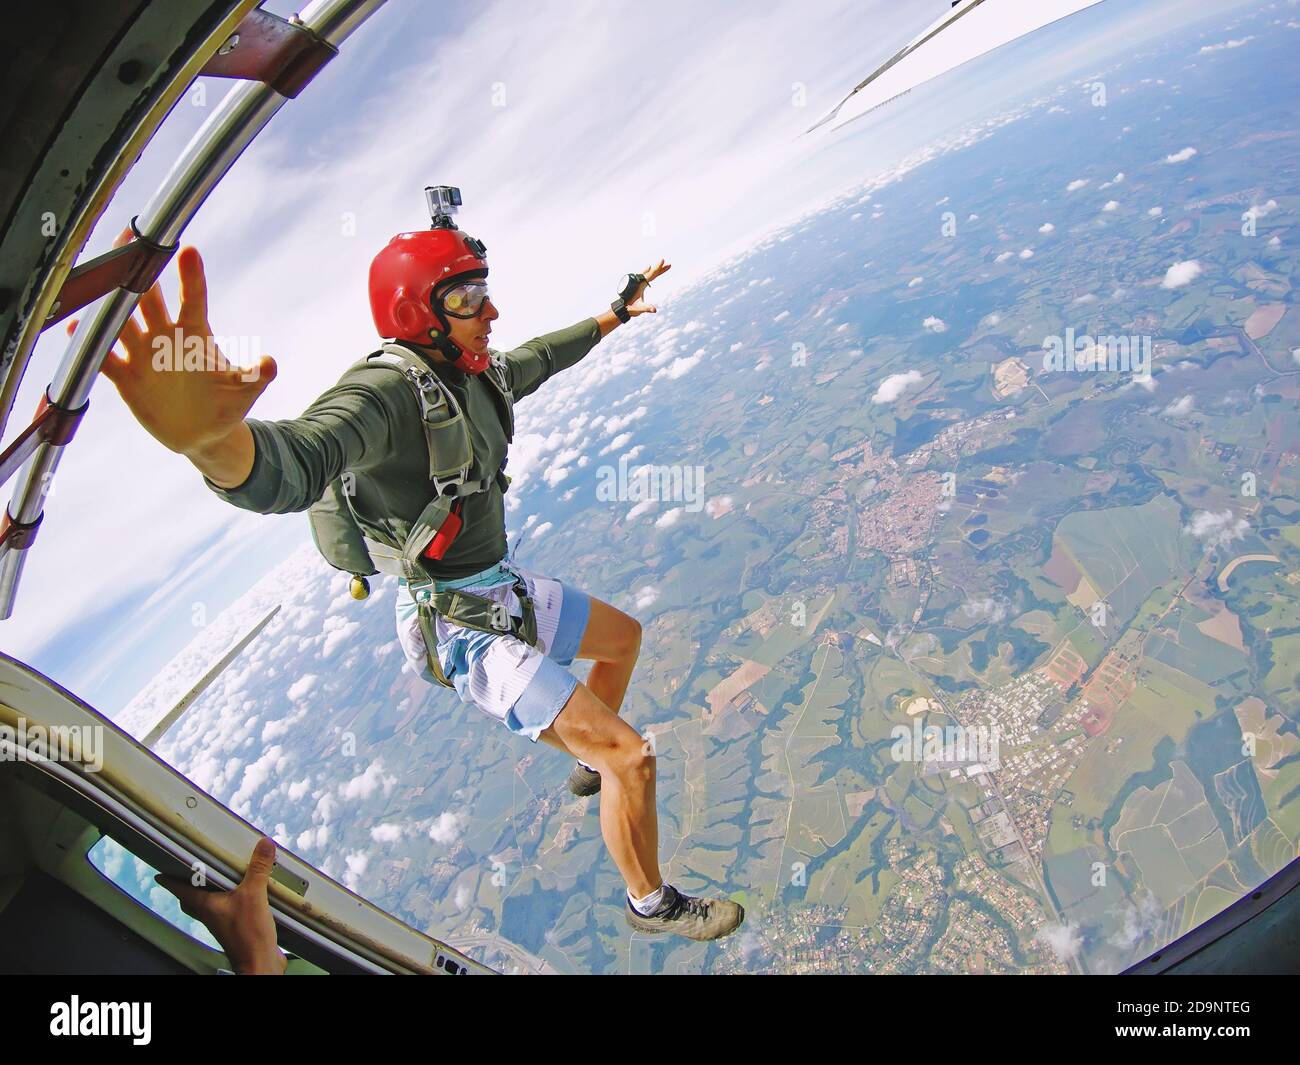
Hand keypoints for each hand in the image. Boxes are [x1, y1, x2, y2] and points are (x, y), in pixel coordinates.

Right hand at [85, 230, 275, 460]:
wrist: (203, 434)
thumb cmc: (227, 404)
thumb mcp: (245, 391)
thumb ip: (256, 376)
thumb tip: (270, 364)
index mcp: (195, 335)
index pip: (193, 299)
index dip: (190, 276)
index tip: (189, 250)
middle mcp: (165, 337)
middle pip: (149, 298)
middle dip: (140, 272)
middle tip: (131, 241)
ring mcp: (143, 354)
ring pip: (122, 320)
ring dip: (110, 302)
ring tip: (99, 278)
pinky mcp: (126, 376)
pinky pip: (103, 356)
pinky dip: (90, 344)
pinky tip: (77, 327)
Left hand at [155, 836, 286, 974]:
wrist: (259, 963)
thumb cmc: (248, 936)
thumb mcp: (255, 895)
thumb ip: (258, 869)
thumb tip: (263, 846)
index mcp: (207, 906)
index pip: (182, 891)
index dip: (170, 882)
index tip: (160, 875)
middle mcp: (211, 916)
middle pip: (191, 902)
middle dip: (188, 890)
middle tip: (187, 878)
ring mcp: (222, 924)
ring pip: (208, 908)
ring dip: (209, 896)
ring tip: (218, 882)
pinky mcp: (236, 929)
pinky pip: (227, 913)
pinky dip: (229, 903)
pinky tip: (244, 898)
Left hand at [626, 259, 670, 315]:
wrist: (622, 309)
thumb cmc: (630, 308)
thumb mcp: (639, 308)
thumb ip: (646, 308)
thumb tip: (654, 310)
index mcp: (640, 284)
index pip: (651, 274)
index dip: (657, 267)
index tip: (662, 260)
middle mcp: (639, 282)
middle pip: (652, 273)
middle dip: (661, 268)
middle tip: (669, 264)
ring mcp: (638, 283)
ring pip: (649, 274)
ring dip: (657, 270)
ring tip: (664, 265)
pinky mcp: (638, 285)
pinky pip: (646, 276)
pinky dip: (650, 272)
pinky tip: (649, 268)